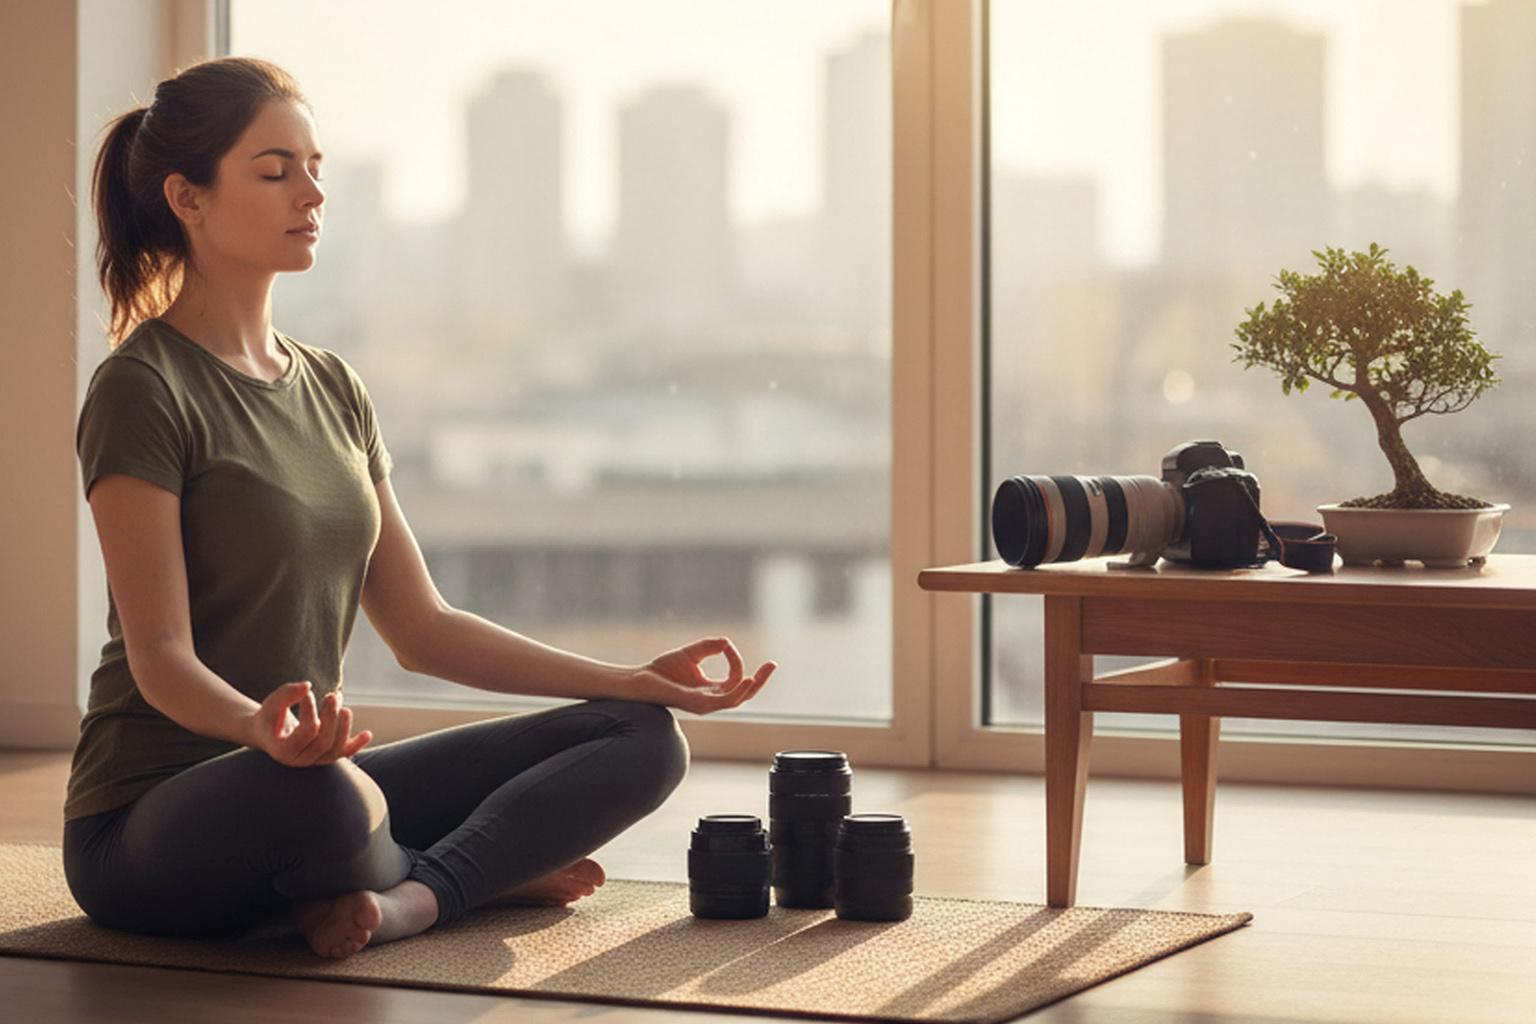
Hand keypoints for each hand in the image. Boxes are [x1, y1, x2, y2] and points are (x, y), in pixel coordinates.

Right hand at [252, 682, 372, 766]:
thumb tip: (308, 686)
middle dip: (331, 718)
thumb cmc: (270, 716)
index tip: (307, 694)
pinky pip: (343, 754)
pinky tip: (368, 734)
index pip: (307, 732)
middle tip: (331, 696)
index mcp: (282, 750)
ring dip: (344, 728)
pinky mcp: (324, 757)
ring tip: (345, 708)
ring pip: (335, 750)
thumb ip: (287, 694)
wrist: (269, 733)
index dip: (311, 711)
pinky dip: (356, 745)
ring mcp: (313, 761)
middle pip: (324, 742)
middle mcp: (299, 760)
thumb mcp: (272, 703)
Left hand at [637, 637, 774, 714]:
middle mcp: (711, 700)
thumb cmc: (663, 669)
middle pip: (743, 695)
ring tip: (757, 676)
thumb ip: (711, 647)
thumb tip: (727, 642)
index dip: (736, 662)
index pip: (735, 681)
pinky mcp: (697, 704)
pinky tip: (745, 680)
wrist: (641, 678)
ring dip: (749, 689)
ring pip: (735, 701)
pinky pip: (722, 701)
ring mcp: (705, 704)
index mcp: (711, 691)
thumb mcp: (693, 653)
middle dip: (760, 682)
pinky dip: (736, 692)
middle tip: (772, 665)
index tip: (728, 646)